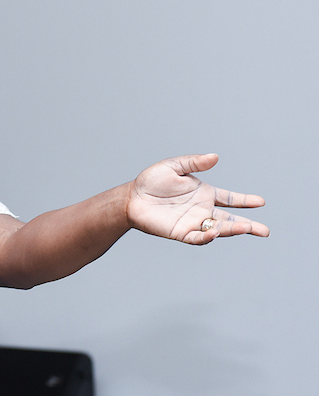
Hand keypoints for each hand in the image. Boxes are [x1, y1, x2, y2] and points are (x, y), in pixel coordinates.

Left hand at [127, 153, 269, 244]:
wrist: (132, 198)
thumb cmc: (151, 181)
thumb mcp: (174, 166)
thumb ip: (194, 163)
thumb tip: (215, 157)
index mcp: (204, 193)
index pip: (230, 199)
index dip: (245, 201)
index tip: (261, 202)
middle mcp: (202, 209)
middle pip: (230, 219)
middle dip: (248, 225)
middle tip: (264, 231)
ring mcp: (193, 222)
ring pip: (218, 230)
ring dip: (232, 230)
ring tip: (247, 228)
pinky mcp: (181, 232)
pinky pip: (198, 238)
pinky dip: (208, 237)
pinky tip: (216, 233)